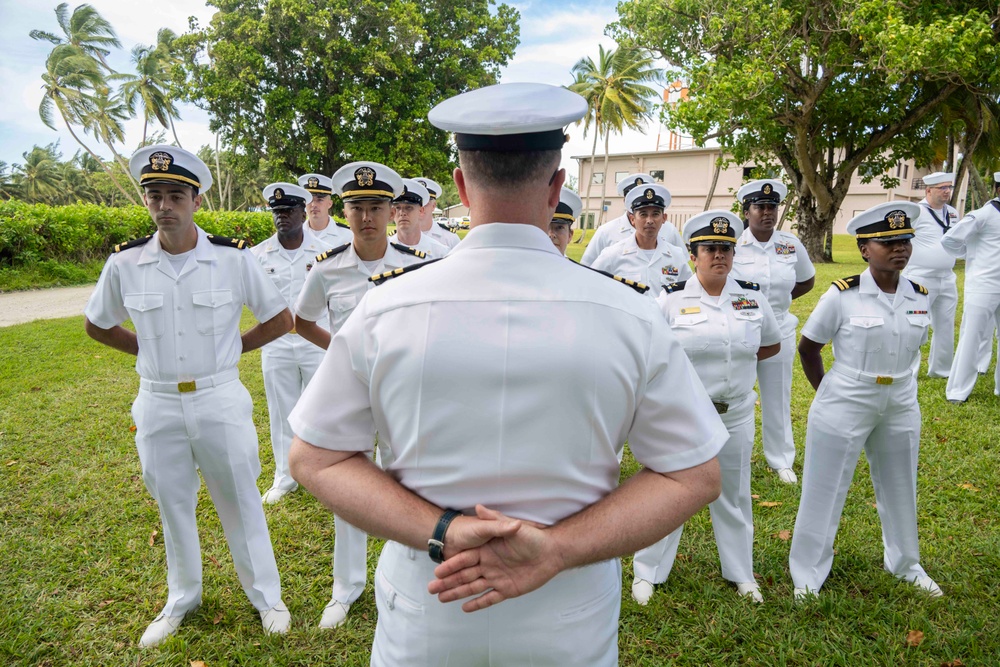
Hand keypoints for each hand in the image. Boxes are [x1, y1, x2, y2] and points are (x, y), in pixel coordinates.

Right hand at [427, 505, 565, 611]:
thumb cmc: (533, 537)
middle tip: (431, 589)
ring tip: (441, 599)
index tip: (437, 572)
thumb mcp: (513, 527)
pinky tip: (465, 607)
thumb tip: (478, 506)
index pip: (465, 560)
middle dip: (447, 582)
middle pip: (464, 575)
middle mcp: (489, 564)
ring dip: (457, 593)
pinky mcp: (508, 589)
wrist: (552, 552)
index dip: (451, 566)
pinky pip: (490, 598)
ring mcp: (497, 578)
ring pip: (473, 587)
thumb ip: (495, 520)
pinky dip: (478, 603)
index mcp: (487, 550)